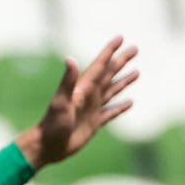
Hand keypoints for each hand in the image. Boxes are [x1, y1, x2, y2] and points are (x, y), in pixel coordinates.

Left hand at [19, 36, 139, 168]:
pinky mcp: (94, 123)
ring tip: (137, 72)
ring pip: (112, 91)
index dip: (109, 51)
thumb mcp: (61, 101)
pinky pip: (111, 113)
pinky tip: (130, 103)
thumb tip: (69, 58)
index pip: (99, 65)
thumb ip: (68, 81)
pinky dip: (120, 107)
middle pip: (109, 74)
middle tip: (135, 48)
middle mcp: (89, 96)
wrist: (47, 146)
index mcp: (83, 88)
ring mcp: (92, 109)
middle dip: (121, 61)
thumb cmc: (51, 123)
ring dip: (124, 81)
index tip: (120, 37)